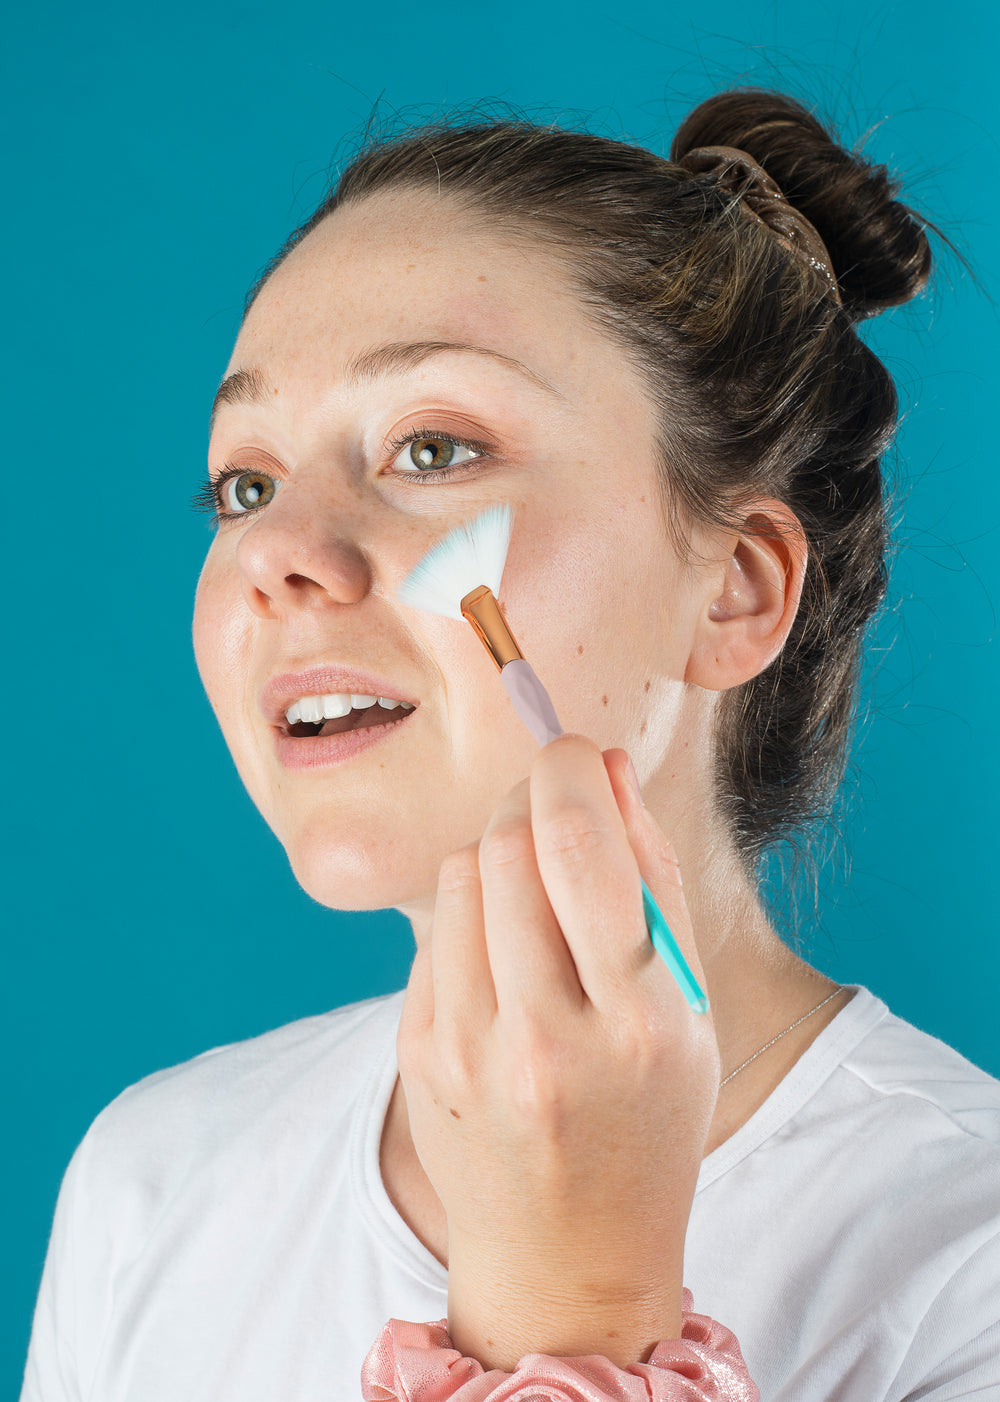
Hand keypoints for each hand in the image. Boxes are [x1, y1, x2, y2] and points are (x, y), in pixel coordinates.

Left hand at [396, 734, 720, 1371]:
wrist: (566, 1256)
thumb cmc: (646, 1119)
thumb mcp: (689, 1009)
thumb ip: (654, 877)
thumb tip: (606, 765)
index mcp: (640, 1026)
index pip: (583, 848)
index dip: (571, 770)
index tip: (575, 749)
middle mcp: (545, 1040)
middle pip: (510, 845)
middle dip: (534, 798)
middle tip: (557, 805)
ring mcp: (469, 1053)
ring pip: (462, 871)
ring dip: (501, 852)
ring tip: (537, 900)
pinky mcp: (419, 1054)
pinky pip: (435, 926)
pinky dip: (471, 913)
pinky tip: (503, 960)